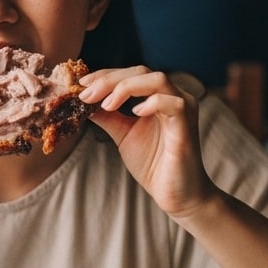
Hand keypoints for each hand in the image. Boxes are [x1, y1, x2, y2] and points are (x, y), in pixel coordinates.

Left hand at [79, 67, 216, 218]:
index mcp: (158, 96)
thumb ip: (108, 116)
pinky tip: (135, 112)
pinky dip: (152, 103)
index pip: (131, 74)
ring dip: (126, 87)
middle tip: (86, 93)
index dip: (105, 75)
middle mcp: (172, 97)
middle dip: (109, 80)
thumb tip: (83, 101)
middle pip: (141, 71)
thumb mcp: (123, 134)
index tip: (81, 85)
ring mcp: (183, 108)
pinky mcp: (187, 125)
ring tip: (106, 104)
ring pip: (157, 80)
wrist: (176, 195)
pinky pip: (173, 103)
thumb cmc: (154, 164)